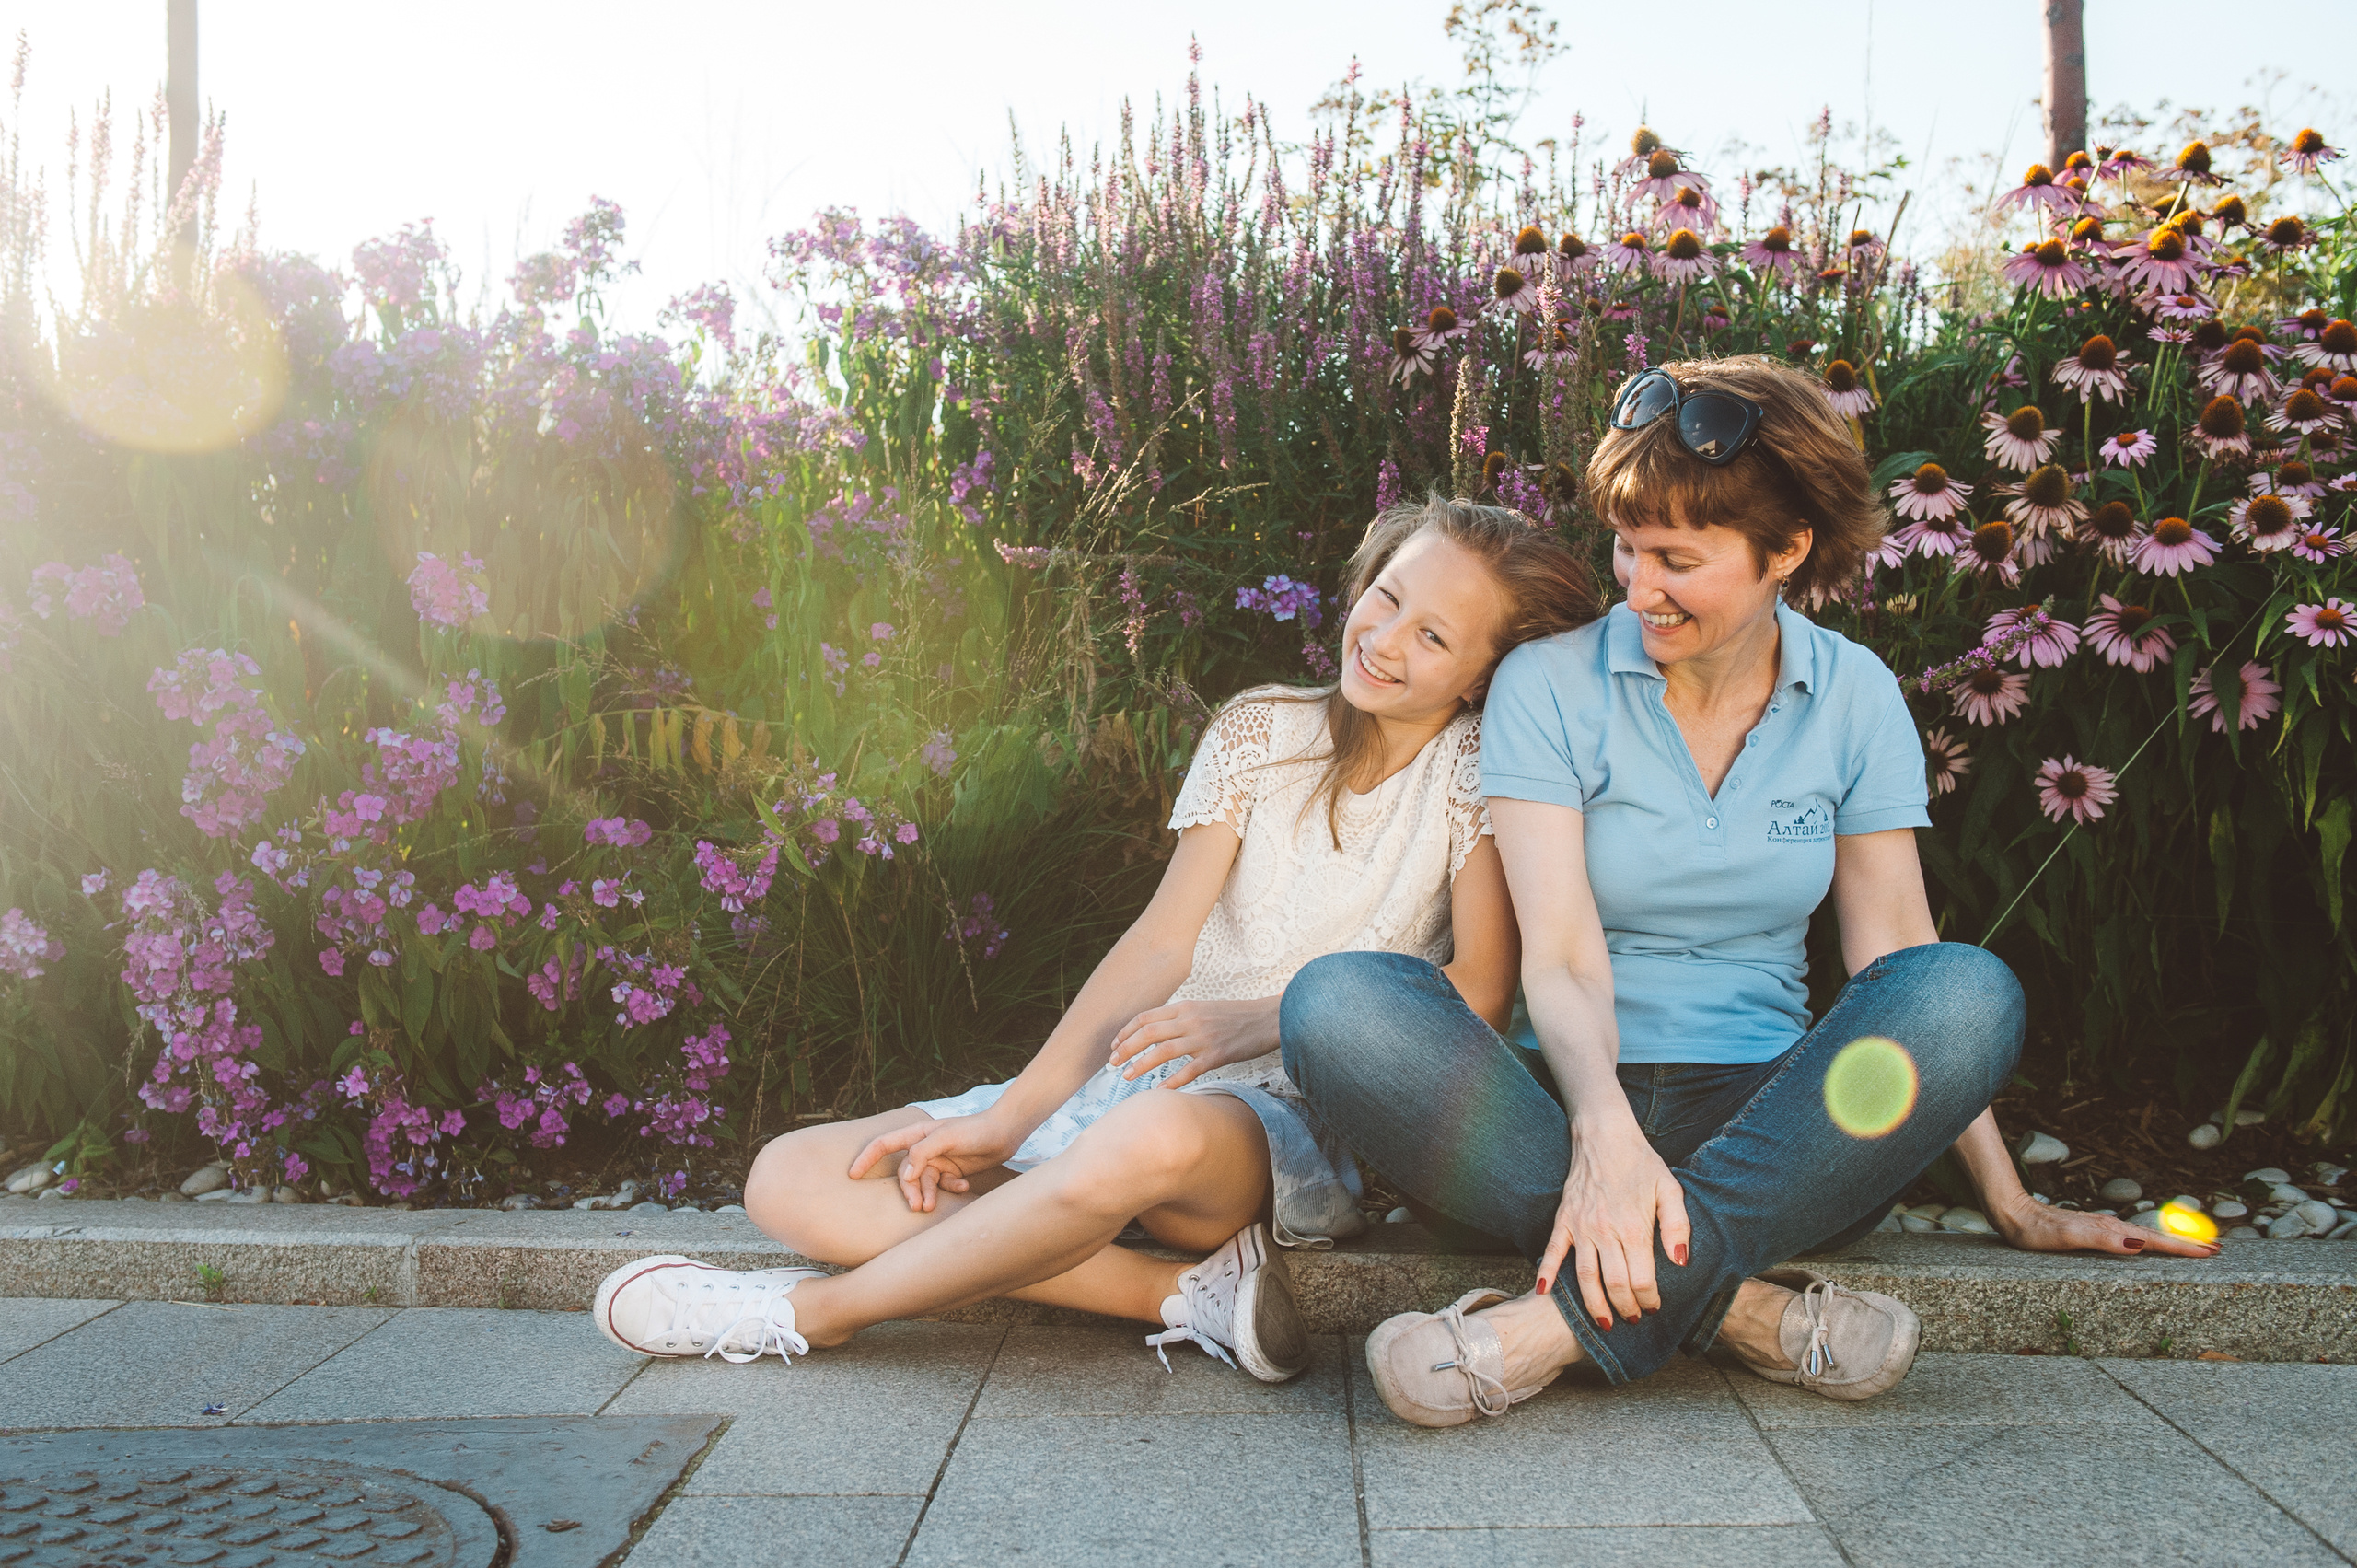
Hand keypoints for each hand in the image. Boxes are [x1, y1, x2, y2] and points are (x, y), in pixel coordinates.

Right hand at [845, 1112, 1020, 1213]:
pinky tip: (963, 1187)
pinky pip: (942, 1186)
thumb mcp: (947, 1137)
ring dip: (926, 1194)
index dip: (867, 1158)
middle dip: (908, 1190)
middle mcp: (924, 1147)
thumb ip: (923, 1153)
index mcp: (917, 1134)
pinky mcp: (951, 1171)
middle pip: (904, 1173)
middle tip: (916, 1206)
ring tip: (932, 1206)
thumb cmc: (975, 1130)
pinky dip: (949, 1190)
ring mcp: (938, 1160)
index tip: (852, 1175)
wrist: (1005, 1133)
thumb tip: (904, 1175)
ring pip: (922, 1183)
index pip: (884, 1144)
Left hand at [1107, 997, 1279, 1089]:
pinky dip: (1173, 1081)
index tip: (1114, 1045)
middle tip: (1112, 1063)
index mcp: (1185, 1007)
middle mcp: (1190, 1019)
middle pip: (1148, 1033)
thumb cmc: (1236, 1016)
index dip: (1126, 1031)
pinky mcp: (1217, 1055)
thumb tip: (1158, 1030)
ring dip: (1141, 1064)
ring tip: (1127, 1076)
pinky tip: (1160, 1090)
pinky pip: (1189, 1070)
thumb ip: (1182, 1017)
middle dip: (1125, 1048)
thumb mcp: (1204, 1009)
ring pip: (1163, 1050)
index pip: (1146, 1017)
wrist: (1268, 1018)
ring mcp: (1203, 1037)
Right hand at [1539, 1112, 1691, 1330]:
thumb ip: (1678, 1225)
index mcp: (1634, 1228)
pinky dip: (1546, 1273)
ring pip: (1585, 1277)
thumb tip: (1680, 1261)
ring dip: (1593, 1305)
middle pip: (1614, 1284)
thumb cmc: (1641, 1164)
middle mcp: (1605, 1232)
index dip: (1649, 1299)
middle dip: (1625, 1308)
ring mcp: (1581, 1227)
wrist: (1604, 1136)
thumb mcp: (1670, 1189)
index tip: (1654, 1306)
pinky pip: (1553, 1251)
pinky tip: (1544, 1294)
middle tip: (1633, 1319)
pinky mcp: (1564, 1220)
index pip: (1641, 1279)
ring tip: (1604, 1323)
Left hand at [1988, 1190, 2220, 1258]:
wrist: (2012, 1214)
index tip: (2211, 1252)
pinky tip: (2149, 1246)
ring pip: (2144, 1235)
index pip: (2154, 1240)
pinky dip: (2148, 1241)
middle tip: (2216, 1251)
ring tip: (2194, 1249)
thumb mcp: (2066, 1238)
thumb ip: (2100, 1239)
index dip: (2182, 1248)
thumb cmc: (2036, 1231)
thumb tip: (2138, 1244)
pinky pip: (2128, 1236)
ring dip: (2171, 1243)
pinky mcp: (2092, 1230)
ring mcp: (2102, 1228)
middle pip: (2155, 1236)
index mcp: (2109, 1230)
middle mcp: (2109, 1227)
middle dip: (2186, 1244)